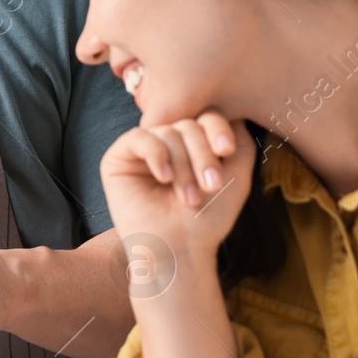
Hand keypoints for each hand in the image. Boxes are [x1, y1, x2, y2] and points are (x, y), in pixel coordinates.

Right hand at [99, 113, 254, 258]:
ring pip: (167, 131)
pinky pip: (139, 138)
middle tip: (210, 185)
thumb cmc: (209, 217)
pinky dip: (157, 155)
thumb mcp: (237, 173)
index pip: (205, 116)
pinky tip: (164, 179)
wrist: (181, 249)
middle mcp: (168, 143)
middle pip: (188, 122)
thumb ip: (239, 138)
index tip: (227, 151)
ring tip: (189, 196)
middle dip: (202, 153)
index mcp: (193, 144)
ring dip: (183, 165)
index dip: (217, 129)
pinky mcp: (119, 158)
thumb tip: (231, 109)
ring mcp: (143, 150)